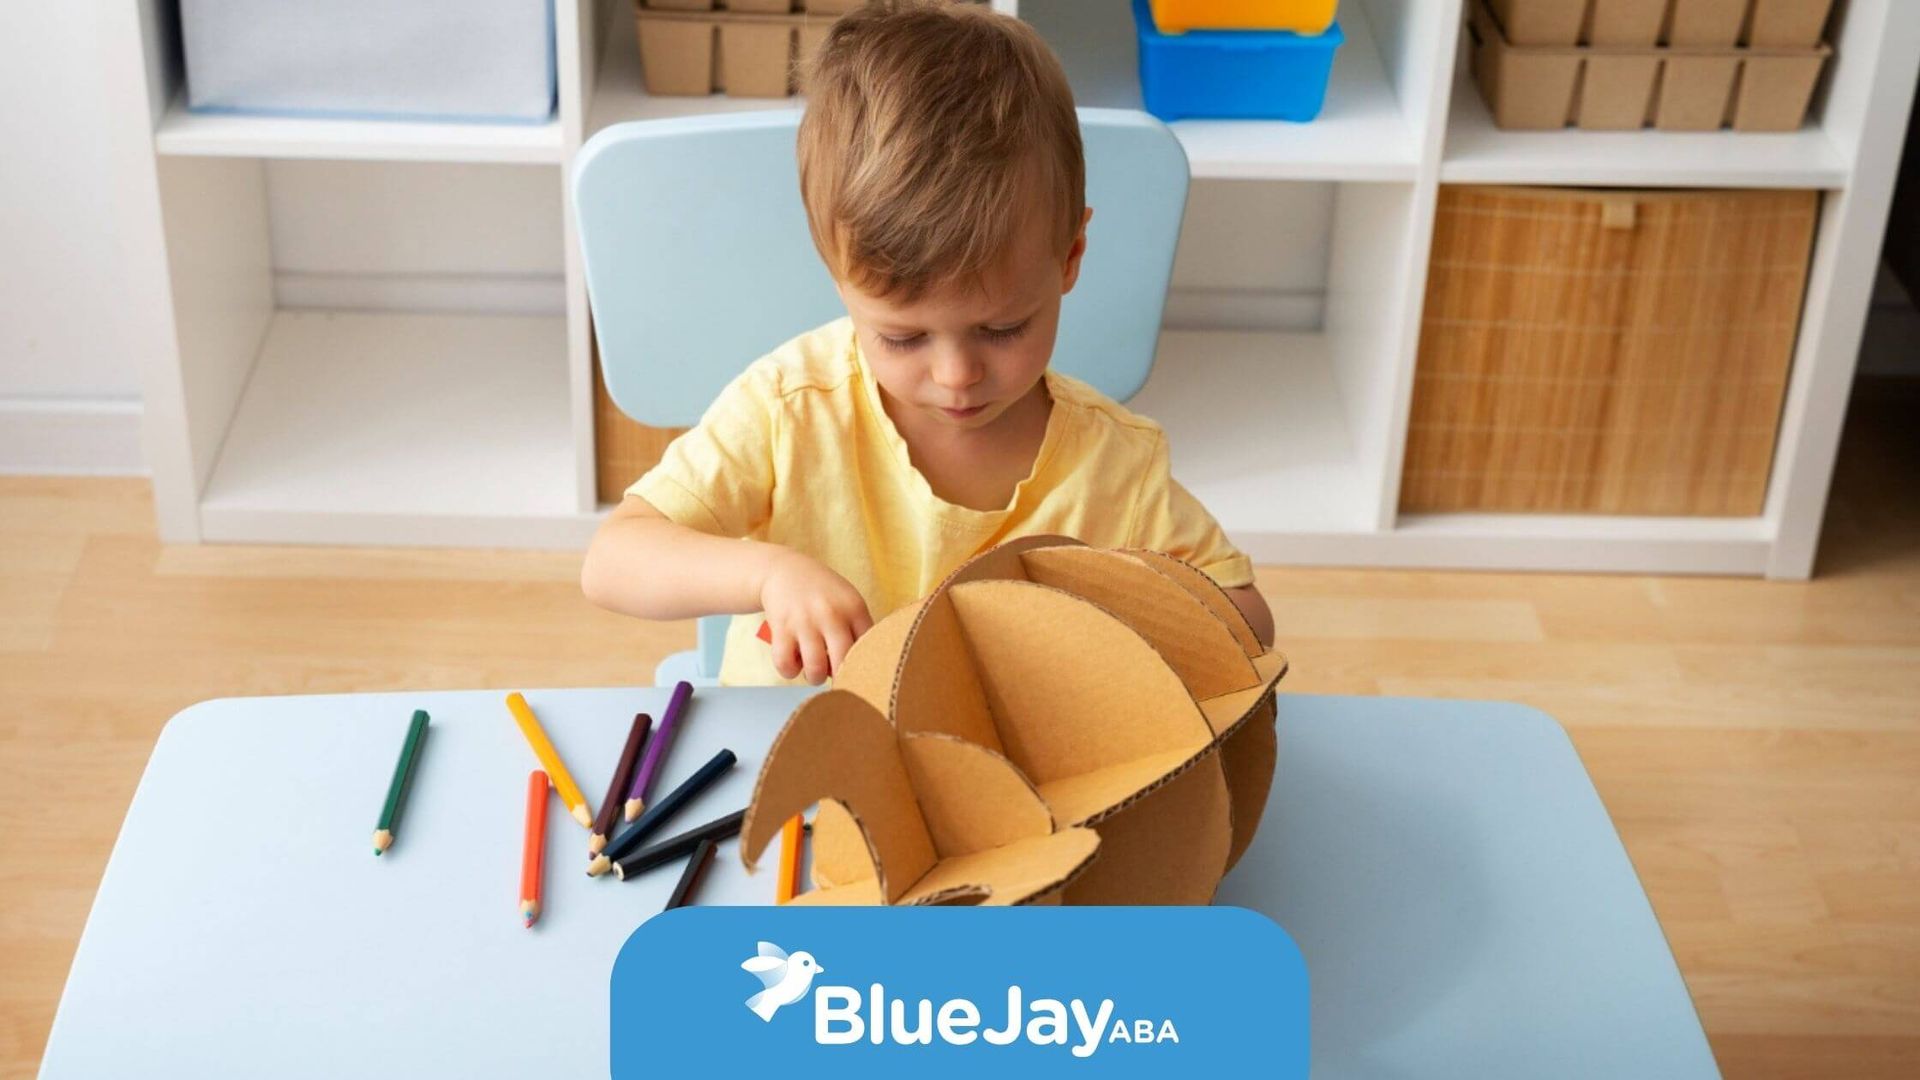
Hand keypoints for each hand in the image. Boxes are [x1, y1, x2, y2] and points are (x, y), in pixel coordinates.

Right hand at [758, 550, 873, 683]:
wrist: (784, 570)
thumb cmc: (822, 594)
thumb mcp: (847, 601)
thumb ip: (859, 628)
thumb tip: (866, 667)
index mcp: (854, 608)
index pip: (870, 648)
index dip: (866, 667)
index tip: (861, 674)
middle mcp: (832, 614)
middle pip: (844, 663)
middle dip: (841, 679)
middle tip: (836, 677)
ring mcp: (805, 621)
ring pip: (815, 670)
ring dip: (815, 678)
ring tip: (814, 672)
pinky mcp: (782, 628)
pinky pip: (786, 664)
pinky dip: (789, 671)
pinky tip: (793, 664)